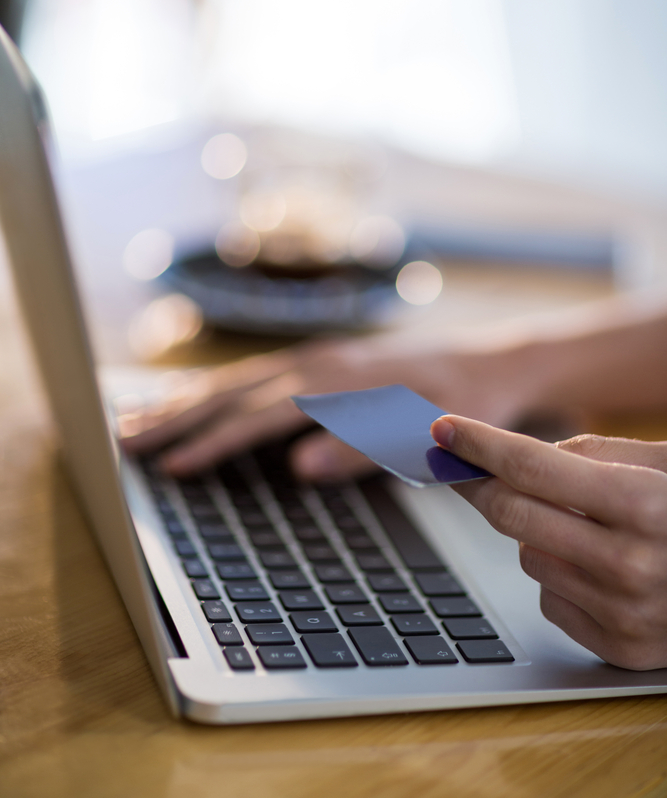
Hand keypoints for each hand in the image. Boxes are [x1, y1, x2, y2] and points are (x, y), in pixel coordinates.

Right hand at [119, 333, 538, 479]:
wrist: (499, 363)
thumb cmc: (469, 404)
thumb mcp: (431, 434)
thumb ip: (366, 449)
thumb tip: (299, 466)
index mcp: (343, 381)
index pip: (263, 415)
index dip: (215, 442)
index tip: (173, 467)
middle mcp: (321, 362)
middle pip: (235, 391)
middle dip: (179, 417)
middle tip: (124, 442)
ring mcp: (319, 357)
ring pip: (237, 380)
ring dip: (185, 402)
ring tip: (135, 421)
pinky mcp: (321, 362)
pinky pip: (254, 376)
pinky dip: (215, 390)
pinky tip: (191, 401)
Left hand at [431, 415, 666, 670]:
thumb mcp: (664, 462)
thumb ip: (591, 454)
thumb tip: (513, 457)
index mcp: (644, 505)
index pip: (532, 467)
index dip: (479, 444)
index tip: (441, 429)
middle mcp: (631, 564)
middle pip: (512, 516)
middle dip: (479, 485)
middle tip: (464, 466)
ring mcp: (624, 614)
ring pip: (527, 556)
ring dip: (535, 532)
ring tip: (587, 525)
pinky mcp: (619, 650)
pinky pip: (550, 598)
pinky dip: (560, 575)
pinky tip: (603, 568)